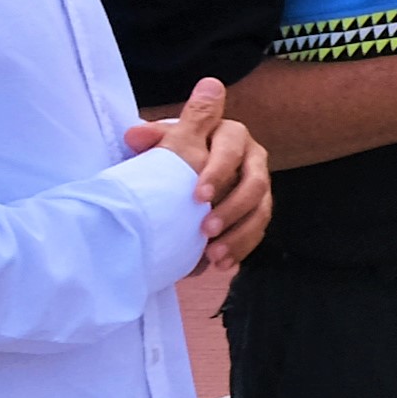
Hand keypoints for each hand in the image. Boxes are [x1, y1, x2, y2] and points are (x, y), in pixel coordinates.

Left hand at [123, 80, 271, 275]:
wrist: (182, 173)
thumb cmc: (175, 152)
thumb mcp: (164, 143)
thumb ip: (153, 138)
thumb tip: (135, 135)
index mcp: (230, 134)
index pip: (230, 149)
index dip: (219, 172)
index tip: (198, 196)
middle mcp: (252, 156)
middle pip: (255, 183)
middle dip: (232, 209)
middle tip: (206, 230)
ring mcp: (259, 184)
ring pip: (261, 210)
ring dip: (239, 235)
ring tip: (213, 255)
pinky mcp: (259, 208)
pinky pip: (258, 230)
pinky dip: (241, 248)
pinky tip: (221, 263)